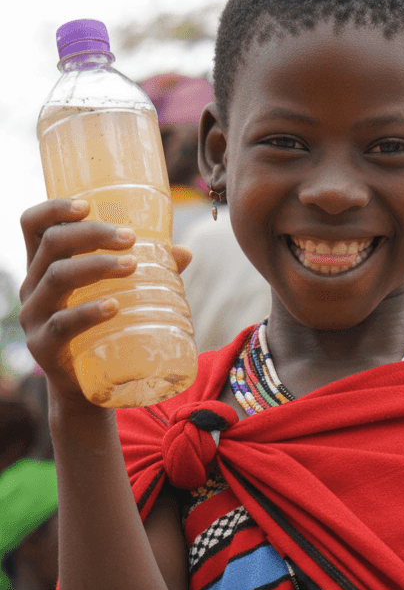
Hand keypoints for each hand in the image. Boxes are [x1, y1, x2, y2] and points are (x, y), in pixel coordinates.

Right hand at [18, 199, 191, 411]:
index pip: (34, 227)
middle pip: (51, 246)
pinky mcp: (43, 348)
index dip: (53, 209)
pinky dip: (88, 313)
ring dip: (95, 267)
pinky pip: (61, 325)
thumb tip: (184, 251)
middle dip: (90, 235)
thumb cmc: (105, 327)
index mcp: (45, 266)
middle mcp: (33, 287)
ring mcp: (35, 317)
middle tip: (130, 238)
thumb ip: (150, 272)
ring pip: (56, 279)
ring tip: (132, 265)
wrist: (88, 385)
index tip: (86, 204)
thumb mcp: (121, 293)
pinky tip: (113, 307)